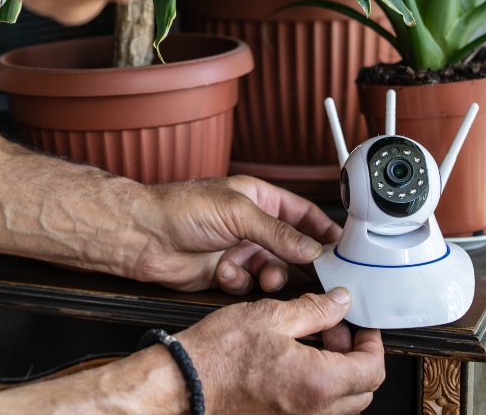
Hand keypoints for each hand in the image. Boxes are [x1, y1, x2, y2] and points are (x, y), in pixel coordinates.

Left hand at [133, 175, 340, 293]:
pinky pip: (247, 285)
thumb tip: (312, 248)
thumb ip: (279, 233)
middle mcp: (252, 226)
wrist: (143, 236)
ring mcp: (239, 250)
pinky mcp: (225, 274)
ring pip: (273, 271)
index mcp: (259, 199)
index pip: (303, 215)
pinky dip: (239, 282)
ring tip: (264, 276)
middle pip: (292, 248)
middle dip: (300, 262)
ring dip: (270, 276)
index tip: (342, 249)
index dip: (323, 231)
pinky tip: (224, 273)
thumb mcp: (239, 213)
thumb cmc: (182, 208)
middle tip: (314, 276)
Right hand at [174, 288, 384, 413]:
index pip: (372, 369)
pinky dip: (319, 385)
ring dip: (339, 372)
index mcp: (317, 383)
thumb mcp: (270, 316)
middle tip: (338, 330)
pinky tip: (297, 359)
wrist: (182, 384)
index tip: (361, 325)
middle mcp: (312, 410)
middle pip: (363, 391)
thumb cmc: (216, 355)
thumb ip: (314, 310)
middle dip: (358, 357)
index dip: (372, 342)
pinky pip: (317, 408)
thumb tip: (340, 303)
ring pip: (342, 403)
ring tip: (315, 342)